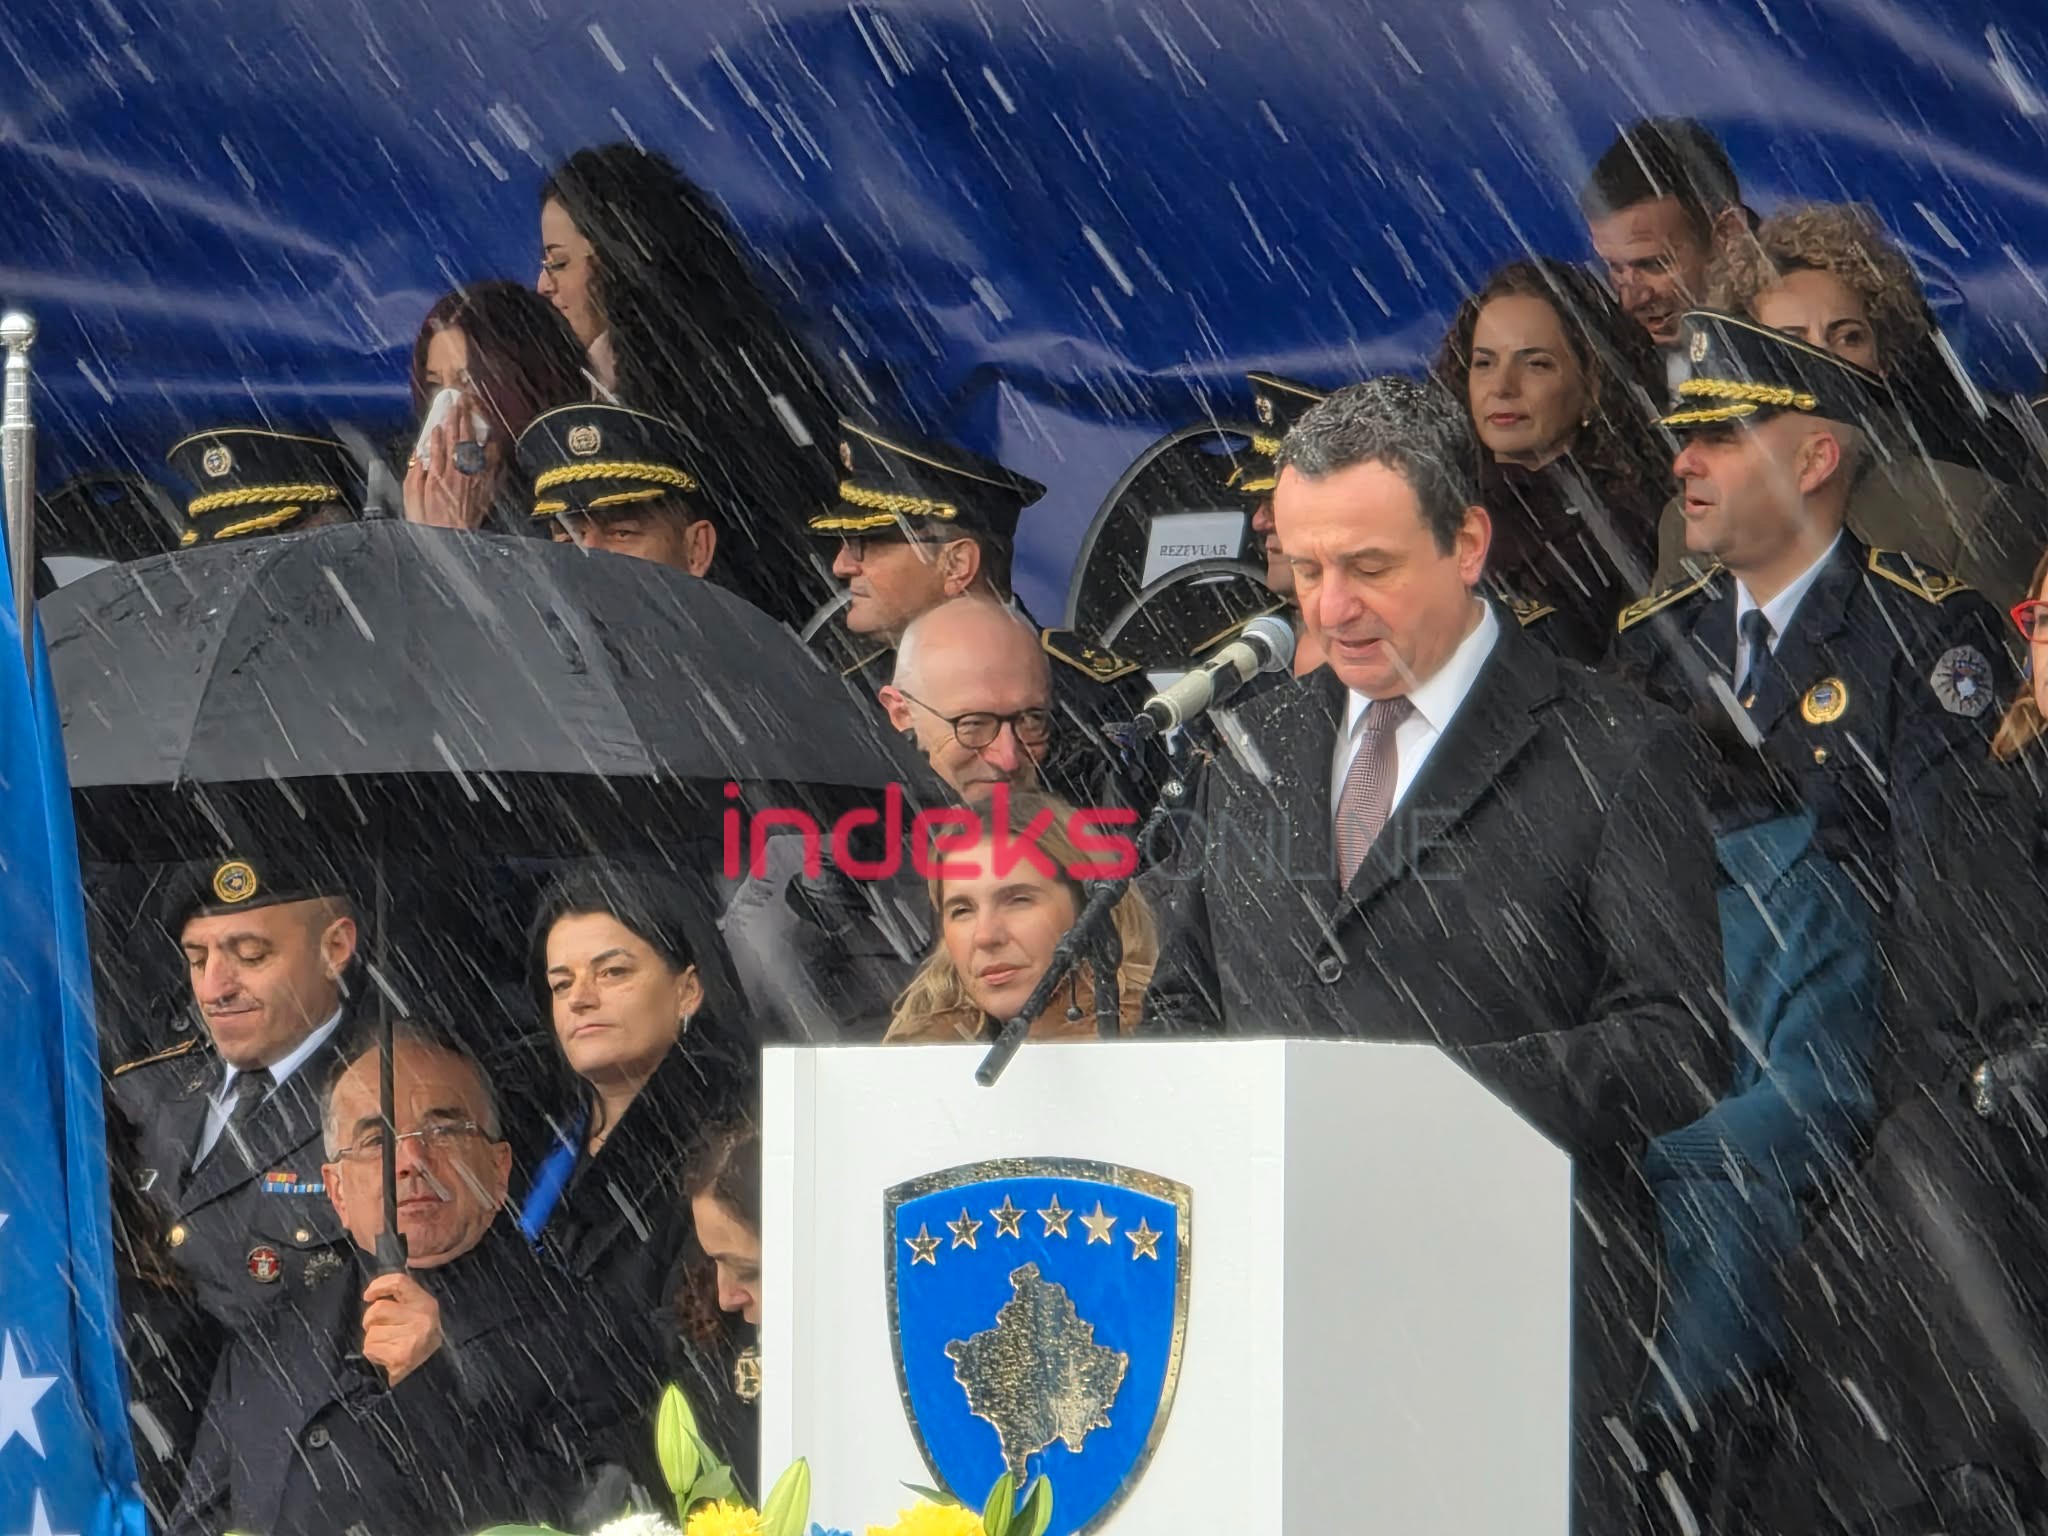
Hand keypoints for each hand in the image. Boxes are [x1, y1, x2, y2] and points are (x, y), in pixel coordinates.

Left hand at [360, 1271, 443, 1385]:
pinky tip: (387, 1359)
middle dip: (371, 1322)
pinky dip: (374, 1354)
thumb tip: (375, 1295)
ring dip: (373, 1341)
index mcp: (426, 1303)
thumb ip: (402, 1302)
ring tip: (389, 1347)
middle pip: (377, 1309)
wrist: (433, 1378)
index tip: (368, 1296)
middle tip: (382, 1332)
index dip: (379, 1285)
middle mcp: (421, 1317)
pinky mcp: (401, 1356)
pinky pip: (370, 1348)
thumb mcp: (419, 1316)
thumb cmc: (421, 1344)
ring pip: (371, 1331)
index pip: (399, 1282)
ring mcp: (412, 1336)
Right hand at [402, 406, 495, 529]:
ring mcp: (473, 479)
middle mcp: (458, 473)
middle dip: (459, 416)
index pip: (441, 439)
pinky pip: (491, 465)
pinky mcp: (483, 489)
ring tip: (473, 412)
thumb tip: (420, 454)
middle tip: (460, 401)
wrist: (450, 540)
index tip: (445, 406)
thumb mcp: (411, 496)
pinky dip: (491, 450)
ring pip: (475, 447)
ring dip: (474, 428)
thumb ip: (415, 472)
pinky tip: (492, 440)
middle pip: (459, 438)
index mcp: (437, 472)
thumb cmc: (428, 521)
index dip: (444, 420)